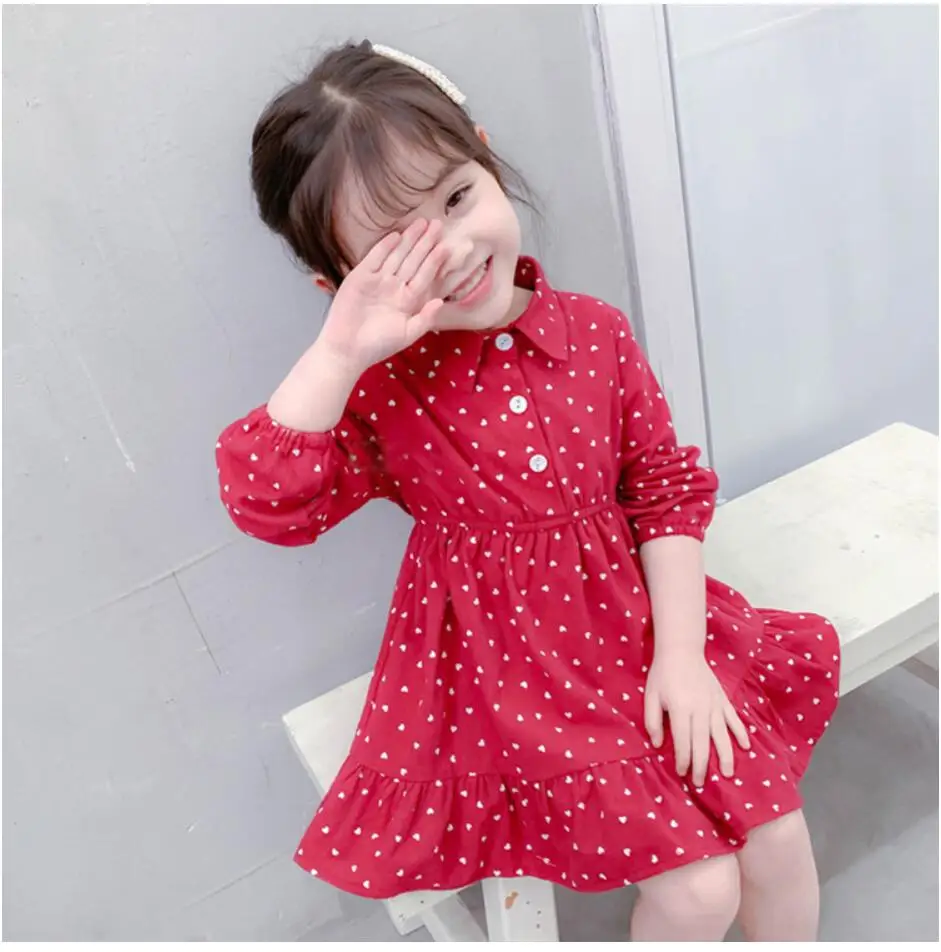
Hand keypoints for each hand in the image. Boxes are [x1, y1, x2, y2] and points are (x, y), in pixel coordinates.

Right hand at [317, 218, 450, 371]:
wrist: (347, 349)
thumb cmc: (378, 346)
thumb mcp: (407, 334)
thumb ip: (425, 318)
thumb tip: (440, 301)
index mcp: (407, 300)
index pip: (425, 276)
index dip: (435, 260)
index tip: (447, 245)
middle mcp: (394, 287)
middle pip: (413, 261)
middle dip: (425, 243)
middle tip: (438, 224)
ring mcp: (377, 280)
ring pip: (397, 256)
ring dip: (408, 240)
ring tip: (421, 224)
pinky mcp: (360, 277)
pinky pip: (374, 259)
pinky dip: (384, 248)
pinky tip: (396, 236)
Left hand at [644, 648, 750, 787]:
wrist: (681, 650)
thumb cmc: (663, 674)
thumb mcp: (650, 695)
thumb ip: (652, 720)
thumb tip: (657, 744)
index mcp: (680, 708)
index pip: (683, 741)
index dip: (682, 759)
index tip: (681, 773)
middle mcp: (700, 709)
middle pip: (702, 743)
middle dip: (702, 765)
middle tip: (701, 783)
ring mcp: (714, 705)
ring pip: (722, 735)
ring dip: (725, 756)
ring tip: (728, 774)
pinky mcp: (723, 699)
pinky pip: (734, 719)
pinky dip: (740, 733)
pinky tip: (745, 747)